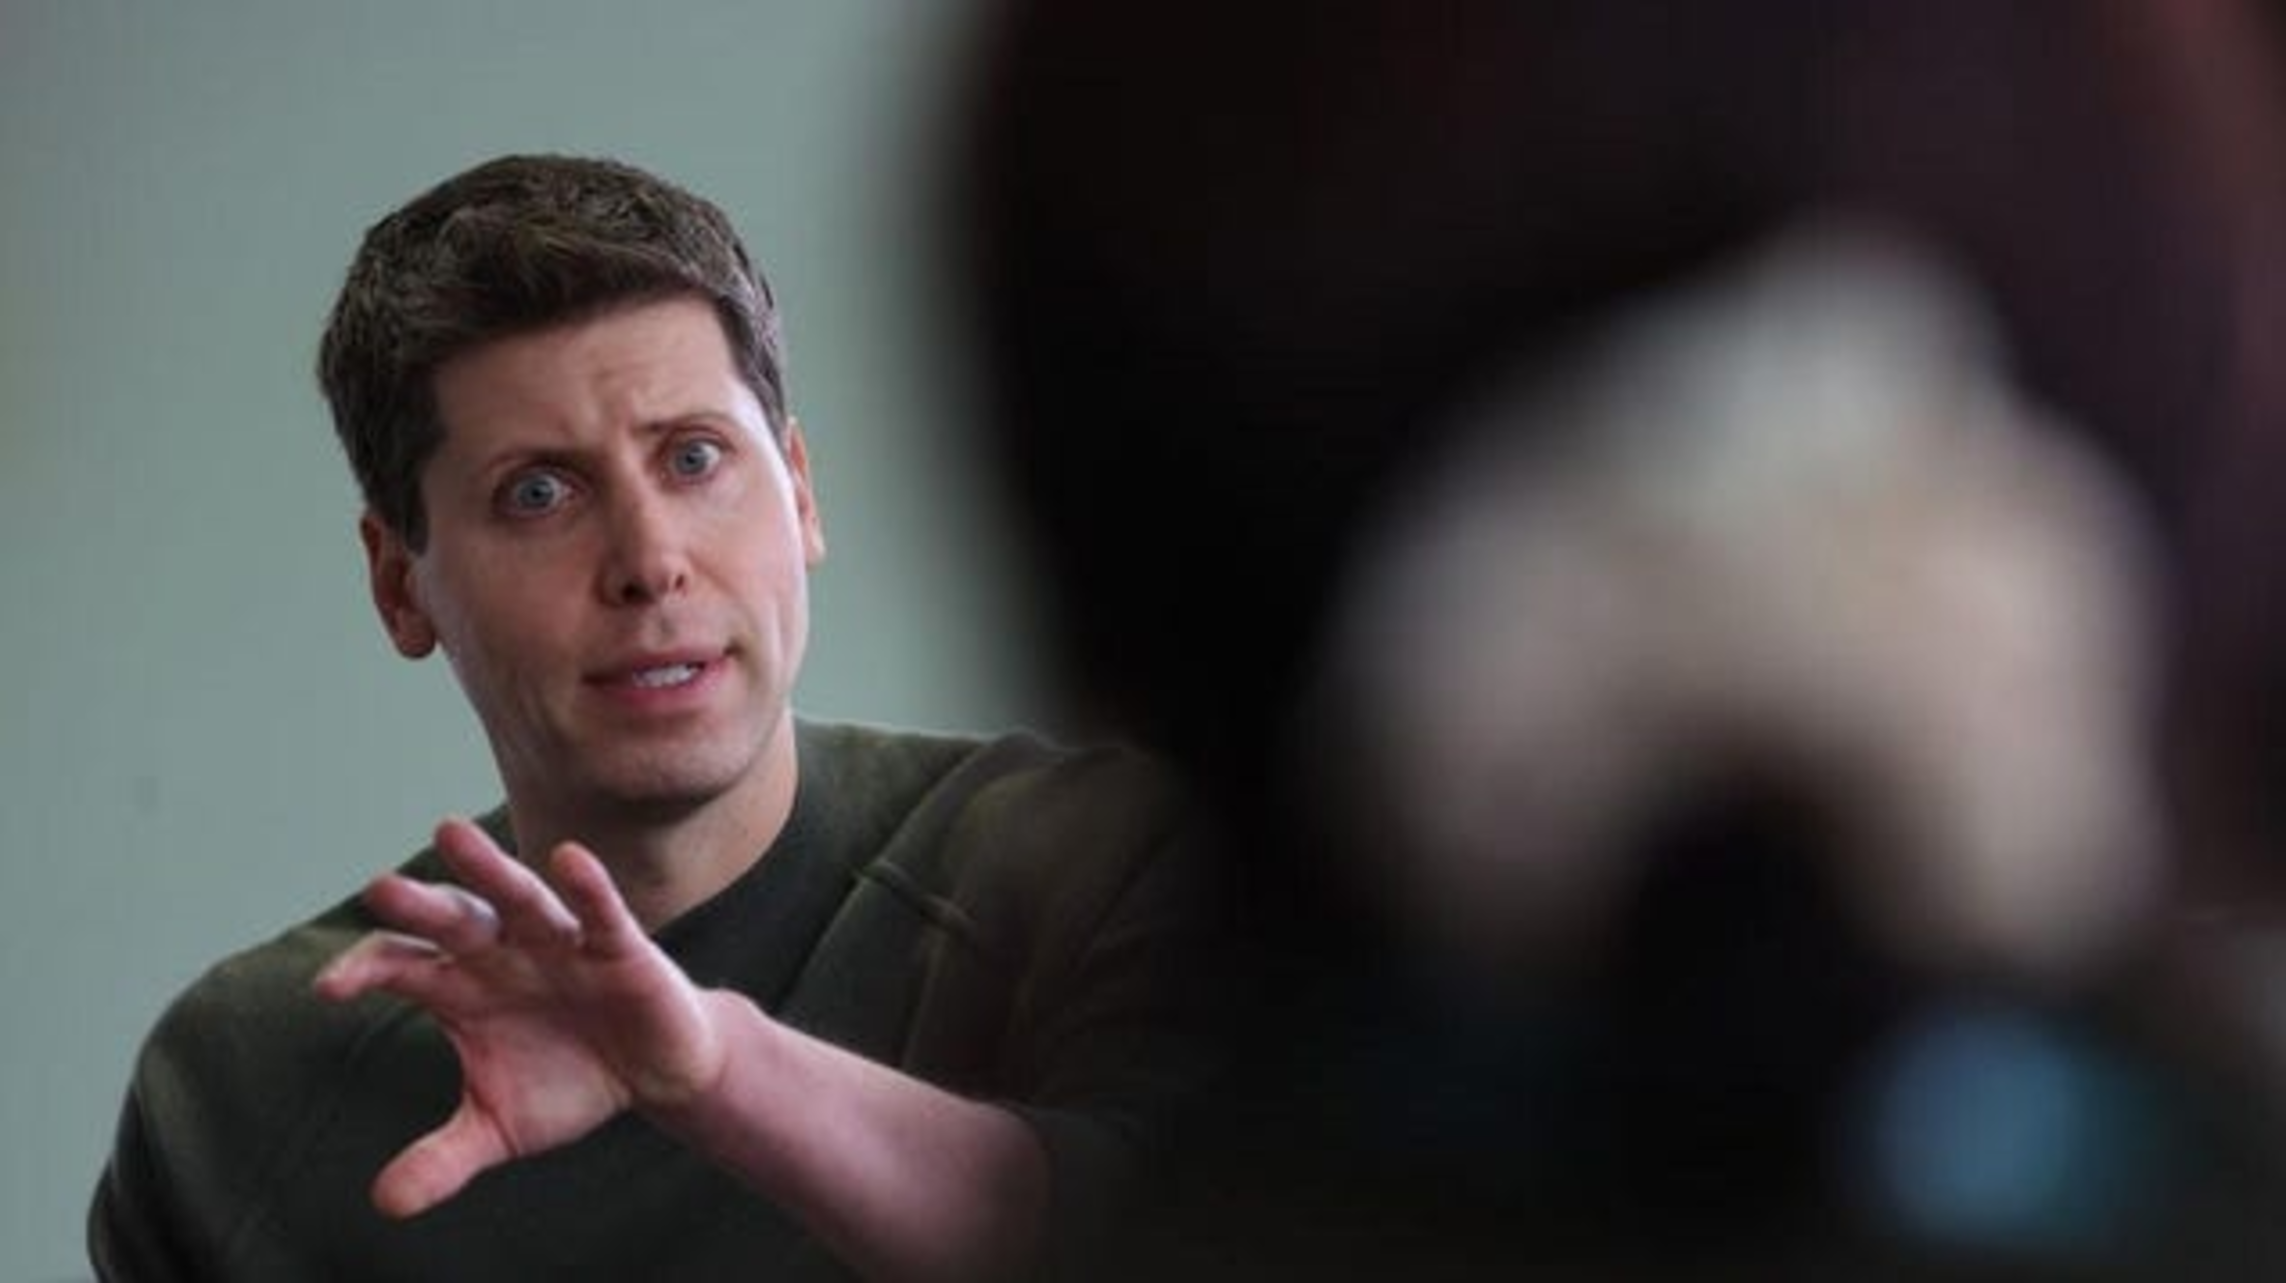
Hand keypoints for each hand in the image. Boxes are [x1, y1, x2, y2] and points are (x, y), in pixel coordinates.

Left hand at [313, 818, 725, 1216]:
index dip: (367, 969)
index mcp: (463, 988)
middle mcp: (504, 954)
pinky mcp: (618, 947)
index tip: (330, 990)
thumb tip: (384, 1203)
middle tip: (378, 889)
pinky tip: (568, 860)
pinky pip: (600, 913)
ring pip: (517, 899)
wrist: (655, 1075)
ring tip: (451, 834)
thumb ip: (444, 1158)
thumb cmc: (568, 1081)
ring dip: (488, 869)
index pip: (403, 965)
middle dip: (419, 907)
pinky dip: (587, 888)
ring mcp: (560, 944)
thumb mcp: (500, 1127)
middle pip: (453, 921)